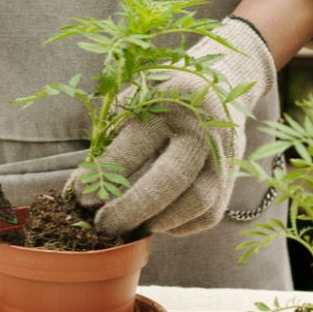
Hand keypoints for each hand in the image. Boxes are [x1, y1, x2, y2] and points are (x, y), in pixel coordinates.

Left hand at [66, 17, 275, 235]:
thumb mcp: (136, 97)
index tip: (81, 196)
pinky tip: (155, 221)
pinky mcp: (232, 177)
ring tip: (128, 227)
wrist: (222, 84)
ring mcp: (224, 156)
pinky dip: (179, 226)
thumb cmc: (163, 95)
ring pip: (197, 202)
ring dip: (158, 221)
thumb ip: (111, 134)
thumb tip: (81, 187)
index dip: (105, 173)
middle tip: (103, 225)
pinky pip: (208, 214)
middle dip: (133, 207)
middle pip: (172, 177)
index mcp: (173, 101)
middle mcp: (203, 129)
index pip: (136, 143)